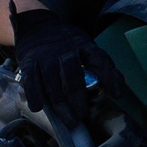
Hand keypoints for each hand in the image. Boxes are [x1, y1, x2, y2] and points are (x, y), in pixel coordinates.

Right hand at [10, 6, 121, 126]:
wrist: (36, 26)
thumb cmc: (66, 43)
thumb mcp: (85, 46)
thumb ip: (100, 64)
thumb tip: (117, 88)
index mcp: (83, 44)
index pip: (99, 59)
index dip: (109, 77)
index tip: (116, 94)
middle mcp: (64, 50)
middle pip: (73, 77)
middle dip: (79, 99)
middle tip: (84, 115)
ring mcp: (46, 56)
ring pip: (53, 84)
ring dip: (61, 105)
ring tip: (70, 121)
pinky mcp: (29, 62)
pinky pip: (31, 81)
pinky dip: (35, 96)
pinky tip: (39, 107)